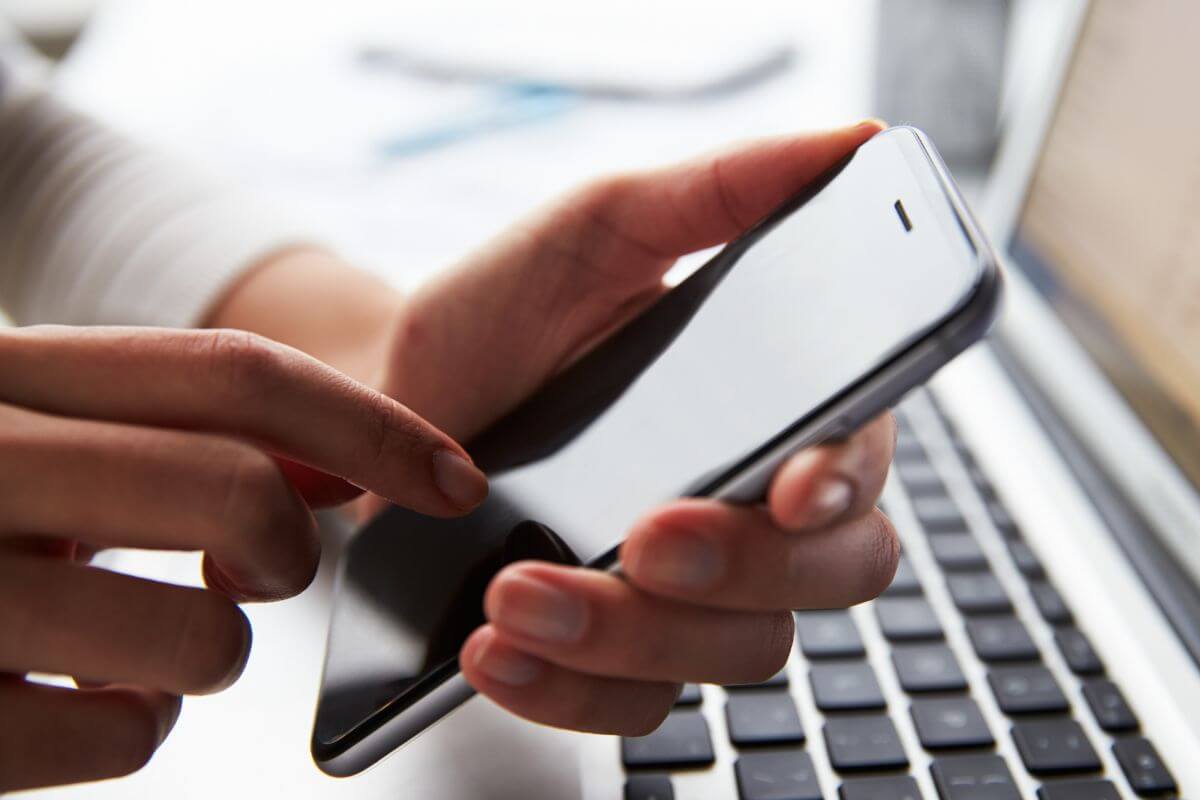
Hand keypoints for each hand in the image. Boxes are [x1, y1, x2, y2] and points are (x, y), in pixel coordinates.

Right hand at [0, 326, 485, 790]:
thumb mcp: (36, 432)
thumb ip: (175, 429)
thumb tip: (334, 456)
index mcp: (4, 374)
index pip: (232, 374)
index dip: (372, 424)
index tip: (455, 478)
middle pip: (237, 492)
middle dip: (288, 546)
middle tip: (259, 566)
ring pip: (201, 637)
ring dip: (206, 650)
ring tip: (129, 634)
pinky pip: (125, 737)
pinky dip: (133, 722)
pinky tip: (69, 692)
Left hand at [375, 121, 897, 731]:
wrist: (394, 401)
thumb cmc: (504, 312)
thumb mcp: (600, 228)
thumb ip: (722, 192)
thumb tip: (852, 145)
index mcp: (773, 408)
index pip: (859, 462)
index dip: (847, 481)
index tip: (794, 484)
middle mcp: (749, 509)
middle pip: (822, 579)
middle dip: (738, 568)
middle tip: (645, 534)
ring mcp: (687, 594)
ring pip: (731, 656)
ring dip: (629, 637)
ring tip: (515, 594)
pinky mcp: (617, 654)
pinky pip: (635, 710)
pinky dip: (570, 694)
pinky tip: (497, 654)